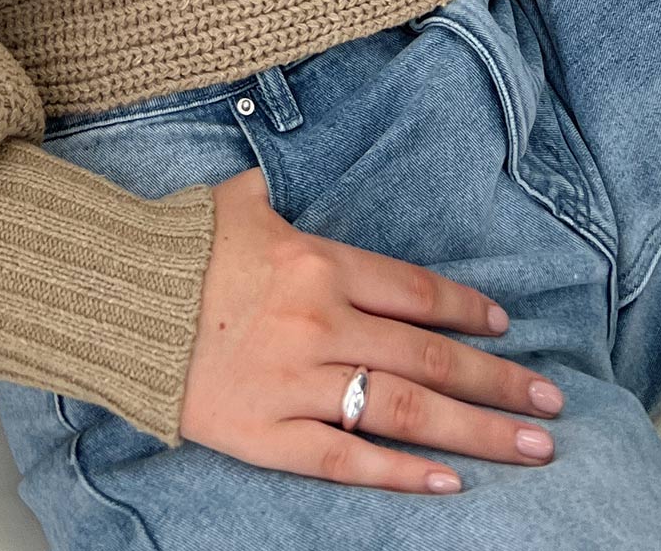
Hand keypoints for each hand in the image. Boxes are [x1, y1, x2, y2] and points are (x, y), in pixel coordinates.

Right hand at [178, 165, 564, 493]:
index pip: (416, 292)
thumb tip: (298, 178)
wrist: (110, 296)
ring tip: (530, 447)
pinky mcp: (266, 434)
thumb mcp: (240, 199)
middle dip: (498, 382)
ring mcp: (296, 383)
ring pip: (404, 412)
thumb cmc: (175, 244)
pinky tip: (448, 482)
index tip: (507, 329)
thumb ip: (286, 197)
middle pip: (429, 357)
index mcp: (319, 262)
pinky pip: (345, 461)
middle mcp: (320, 323)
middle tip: (550, 403)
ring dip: (476, 430)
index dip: (468, 312)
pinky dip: (399, 474)